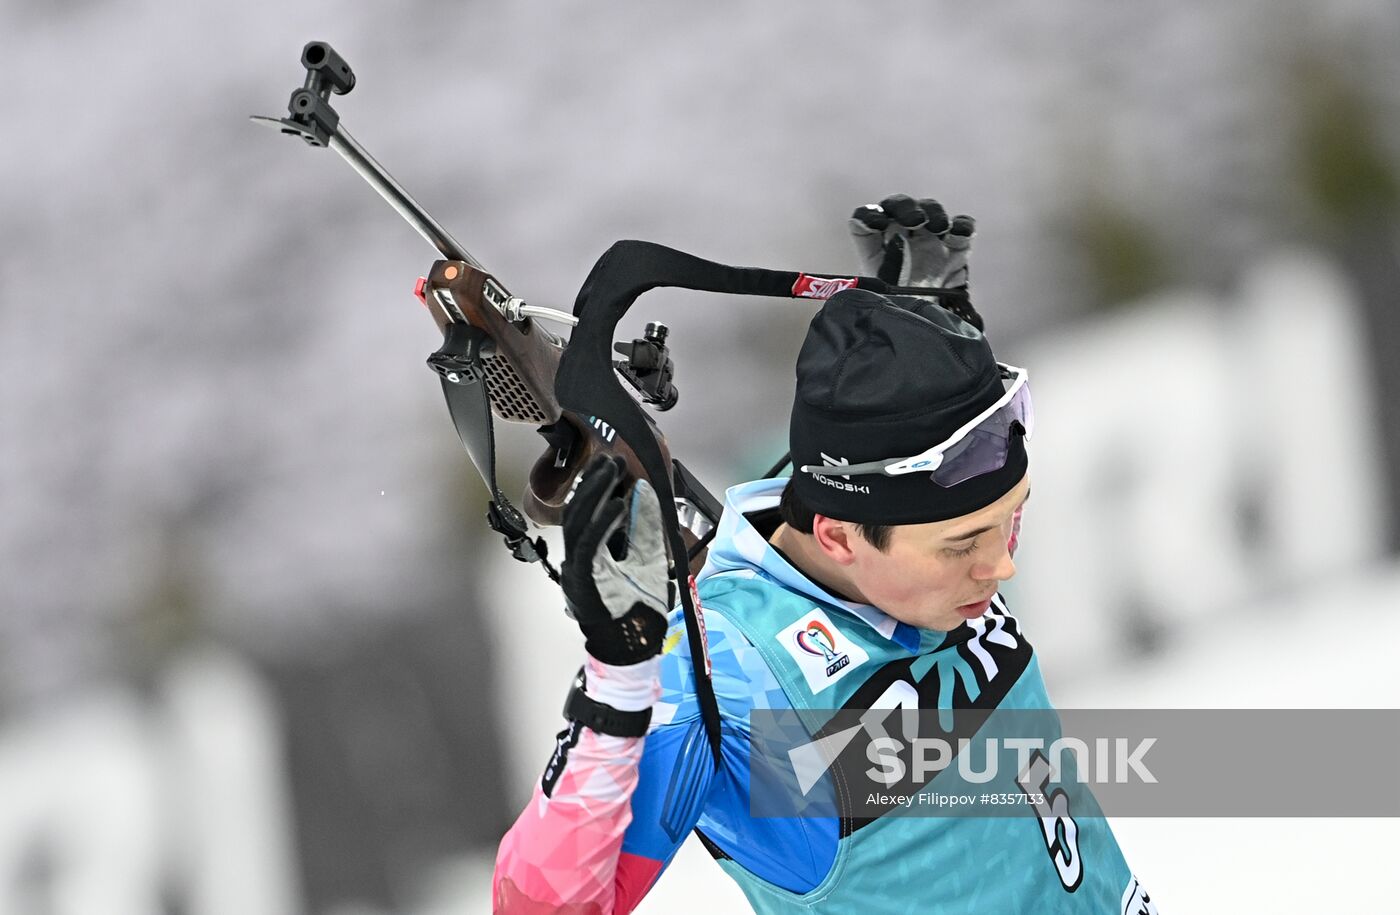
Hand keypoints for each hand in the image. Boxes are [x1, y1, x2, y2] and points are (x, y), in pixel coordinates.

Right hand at [560, 454, 671, 665]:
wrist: (635, 648)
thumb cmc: (639, 610)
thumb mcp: (649, 558)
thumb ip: (645, 527)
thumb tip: (644, 491)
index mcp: (591, 556)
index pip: (587, 513)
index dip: (595, 486)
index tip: (609, 463)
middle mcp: (579, 561)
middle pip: (578, 512)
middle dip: (593, 482)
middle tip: (609, 458)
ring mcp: (578, 571)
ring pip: (578, 523)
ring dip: (595, 494)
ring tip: (612, 471)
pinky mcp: (584, 581)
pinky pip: (589, 546)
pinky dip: (602, 523)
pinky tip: (618, 503)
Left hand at [849, 194, 981, 328]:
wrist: (928, 328)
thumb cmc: (898, 312)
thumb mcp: (882, 300)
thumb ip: (881, 279)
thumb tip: (891, 257)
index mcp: (876, 248)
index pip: (865, 219)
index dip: (869, 216)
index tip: (877, 223)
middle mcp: (900, 237)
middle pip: (898, 206)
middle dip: (906, 207)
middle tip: (915, 221)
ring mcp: (928, 239)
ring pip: (929, 209)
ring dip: (934, 212)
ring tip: (939, 228)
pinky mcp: (955, 247)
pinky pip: (961, 227)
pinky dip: (962, 226)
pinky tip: (957, 237)